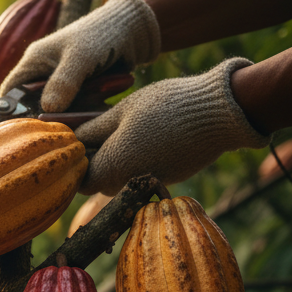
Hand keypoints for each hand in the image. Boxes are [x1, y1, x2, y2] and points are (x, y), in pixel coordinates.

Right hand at [1, 0, 161, 111]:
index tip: (25, 128)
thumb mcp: (81, 57)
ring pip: (59, 111)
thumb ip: (63, 83)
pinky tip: (101, 108)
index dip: (12, 111)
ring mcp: (63, 85)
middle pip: (34, 107)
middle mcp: (44, 74)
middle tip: (64, 125)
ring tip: (90, 109)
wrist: (135, 29)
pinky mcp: (80, 93)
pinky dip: (88, 112)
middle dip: (50, 117)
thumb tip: (47, 111)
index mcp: (34, 62)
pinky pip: (78, 110)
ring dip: (75, 114)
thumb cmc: (103, 34)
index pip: (10, 92)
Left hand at [74, 58, 268, 194]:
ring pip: (121, 178)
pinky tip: (148, 136)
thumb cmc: (165, 107)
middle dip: (97, 161)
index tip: (80, 143)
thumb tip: (72, 139)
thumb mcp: (120, 112)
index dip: (77, 163)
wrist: (220, 114)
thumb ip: (92, 129)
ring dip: (117, 160)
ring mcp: (149, 183)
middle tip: (99, 131)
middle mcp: (127, 185)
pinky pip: (143, 173)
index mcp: (111, 169)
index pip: (80, 181)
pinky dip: (139, 159)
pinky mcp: (168, 179)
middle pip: (100, 181)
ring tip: (125, 130)